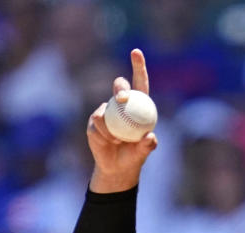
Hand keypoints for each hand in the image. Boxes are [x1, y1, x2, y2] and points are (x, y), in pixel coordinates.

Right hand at [87, 49, 156, 192]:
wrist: (117, 167)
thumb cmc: (134, 156)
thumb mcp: (143, 152)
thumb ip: (147, 145)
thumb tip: (150, 137)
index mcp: (138, 106)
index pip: (139, 82)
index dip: (138, 66)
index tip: (136, 52)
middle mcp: (121, 105)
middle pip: (120, 87)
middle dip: (121, 87)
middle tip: (122, 97)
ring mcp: (106, 111)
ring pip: (106, 109)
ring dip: (113, 126)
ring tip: (119, 141)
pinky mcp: (94, 121)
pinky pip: (98, 122)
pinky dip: (105, 133)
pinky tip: (110, 142)